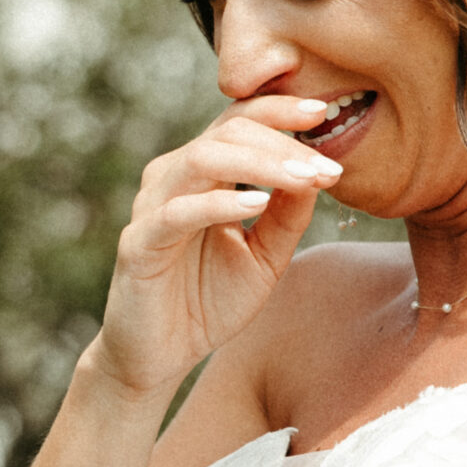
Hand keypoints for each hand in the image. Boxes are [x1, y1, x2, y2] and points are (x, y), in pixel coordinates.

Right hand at [91, 95, 340, 398]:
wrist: (158, 357)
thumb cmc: (207, 301)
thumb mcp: (265, 257)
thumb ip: (289, 217)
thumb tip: (319, 173)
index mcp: (201, 174)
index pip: (239, 121)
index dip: (279, 109)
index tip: (323, 113)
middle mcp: (173, 178)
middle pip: (227, 131)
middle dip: (283, 143)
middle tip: (328, 166)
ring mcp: (152, 207)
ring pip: (203, 158)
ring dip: (260, 164)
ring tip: (305, 179)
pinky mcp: (138, 244)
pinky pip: (178, 212)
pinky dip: (220, 203)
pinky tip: (258, 205)